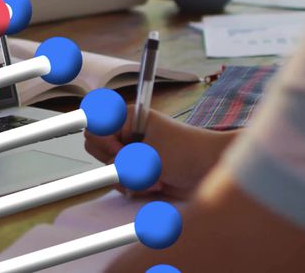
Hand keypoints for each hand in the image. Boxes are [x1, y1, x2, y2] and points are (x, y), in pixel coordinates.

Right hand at [84, 109, 236, 200]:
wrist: (210, 170)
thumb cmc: (187, 152)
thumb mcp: (150, 153)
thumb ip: (120, 160)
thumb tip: (104, 167)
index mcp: (127, 117)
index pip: (94, 127)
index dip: (105, 143)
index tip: (123, 151)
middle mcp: (125, 133)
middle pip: (96, 148)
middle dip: (118, 164)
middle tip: (140, 166)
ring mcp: (129, 152)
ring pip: (108, 169)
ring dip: (131, 179)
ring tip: (155, 179)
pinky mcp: (135, 170)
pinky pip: (120, 182)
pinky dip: (136, 187)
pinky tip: (156, 185)